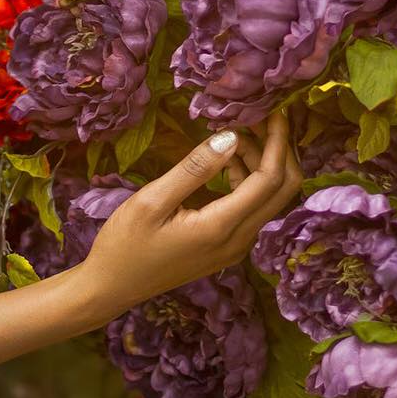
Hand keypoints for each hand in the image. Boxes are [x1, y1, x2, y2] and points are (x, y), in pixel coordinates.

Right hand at [80, 109, 303, 320]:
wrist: (112, 287)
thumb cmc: (124, 244)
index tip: (275, 109)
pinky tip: (227, 161)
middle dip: (279, 150)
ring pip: (271, 199)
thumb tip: (231, 136)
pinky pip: (254, 209)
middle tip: (260, 117)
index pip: (269, 180)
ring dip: (263, 163)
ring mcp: (236, 247)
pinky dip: (250, 180)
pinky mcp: (228, 247)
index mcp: (221, 227)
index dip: (277, 142)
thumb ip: (194, 169)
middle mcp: (239, 240)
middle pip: (284, 190)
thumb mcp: (151, 200)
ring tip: (236, 133)